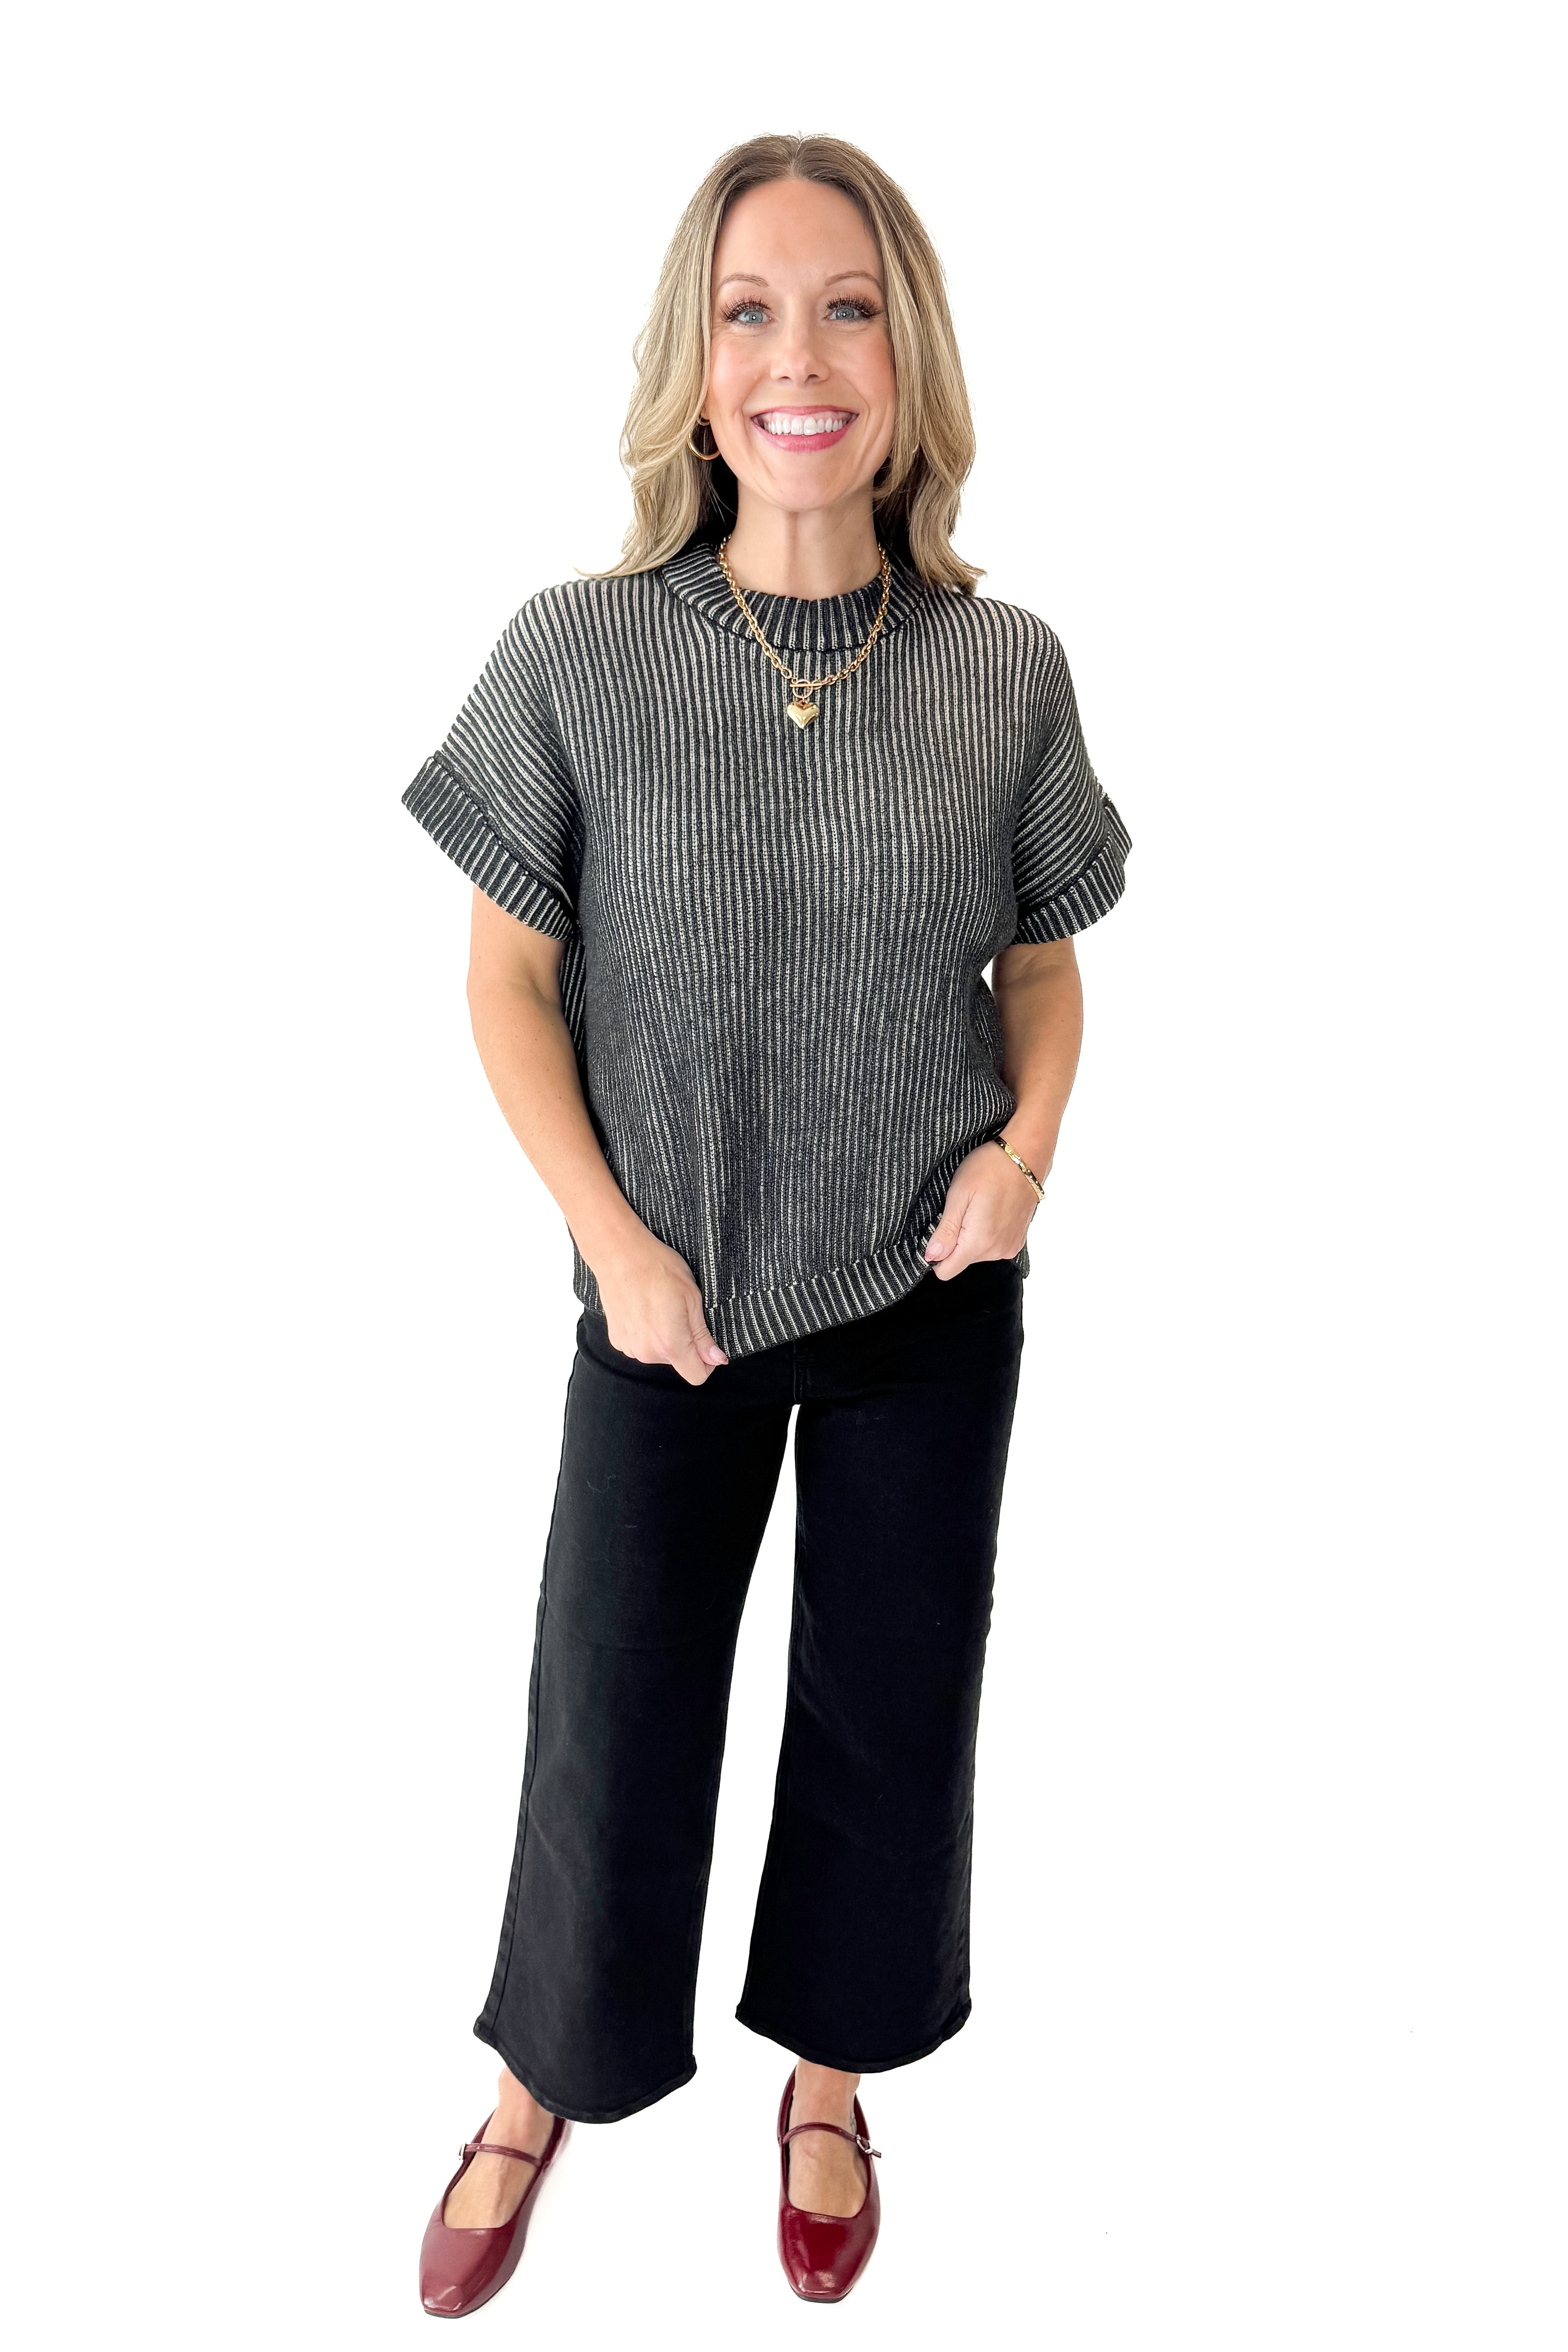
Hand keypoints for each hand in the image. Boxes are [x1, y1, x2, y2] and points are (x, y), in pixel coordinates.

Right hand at [592, 1229, 728, 1385]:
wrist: (619, 1254)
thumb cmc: (658, 1269)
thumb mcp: (692, 1298)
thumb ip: (703, 1335)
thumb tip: (717, 1360)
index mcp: (671, 1345)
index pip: (697, 1376)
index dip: (708, 1361)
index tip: (707, 1341)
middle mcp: (648, 1353)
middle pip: (678, 1362)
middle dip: (684, 1343)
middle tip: (679, 1310)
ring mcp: (630, 1347)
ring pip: (659, 1353)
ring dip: (664, 1337)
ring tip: (659, 1307)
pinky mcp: (617, 1339)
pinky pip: (641, 1344)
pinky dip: (646, 1332)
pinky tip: (643, 1309)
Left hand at [922, 1141, 1040, 1279]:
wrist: (1025, 1157)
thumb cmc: (990, 1169)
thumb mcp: (958, 1195)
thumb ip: (946, 1231)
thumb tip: (932, 1256)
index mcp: (978, 1242)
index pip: (946, 1271)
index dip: (935, 1255)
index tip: (938, 1232)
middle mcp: (996, 1251)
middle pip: (961, 1260)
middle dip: (955, 1240)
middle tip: (963, 1209)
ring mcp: (1009, 1247)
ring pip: (976, 1253)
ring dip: (971, 1235)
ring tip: (979, 1207)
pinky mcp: (1017, 1240)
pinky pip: (992, 1247)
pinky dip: (986, 1233)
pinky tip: (990, 1211)